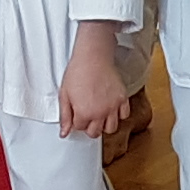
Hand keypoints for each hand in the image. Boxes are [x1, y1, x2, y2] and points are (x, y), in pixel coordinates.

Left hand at [59, 21, 131, 139]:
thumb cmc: (78, 71)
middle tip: (86, 115)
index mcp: (84, 113)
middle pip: (95, 133)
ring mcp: (113, 107)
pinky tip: (111, 108)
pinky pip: (124, 115)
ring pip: (111, 129)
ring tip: (99, 115)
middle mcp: (100, 113)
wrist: (93, 56)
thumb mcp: (64, 95)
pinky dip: (119, 115)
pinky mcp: (122, 99)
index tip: (76, 112)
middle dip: (89, 127)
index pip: (79, 128)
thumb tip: (64, 133)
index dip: (76, 120)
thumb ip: (64, 116)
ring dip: (104, 125)